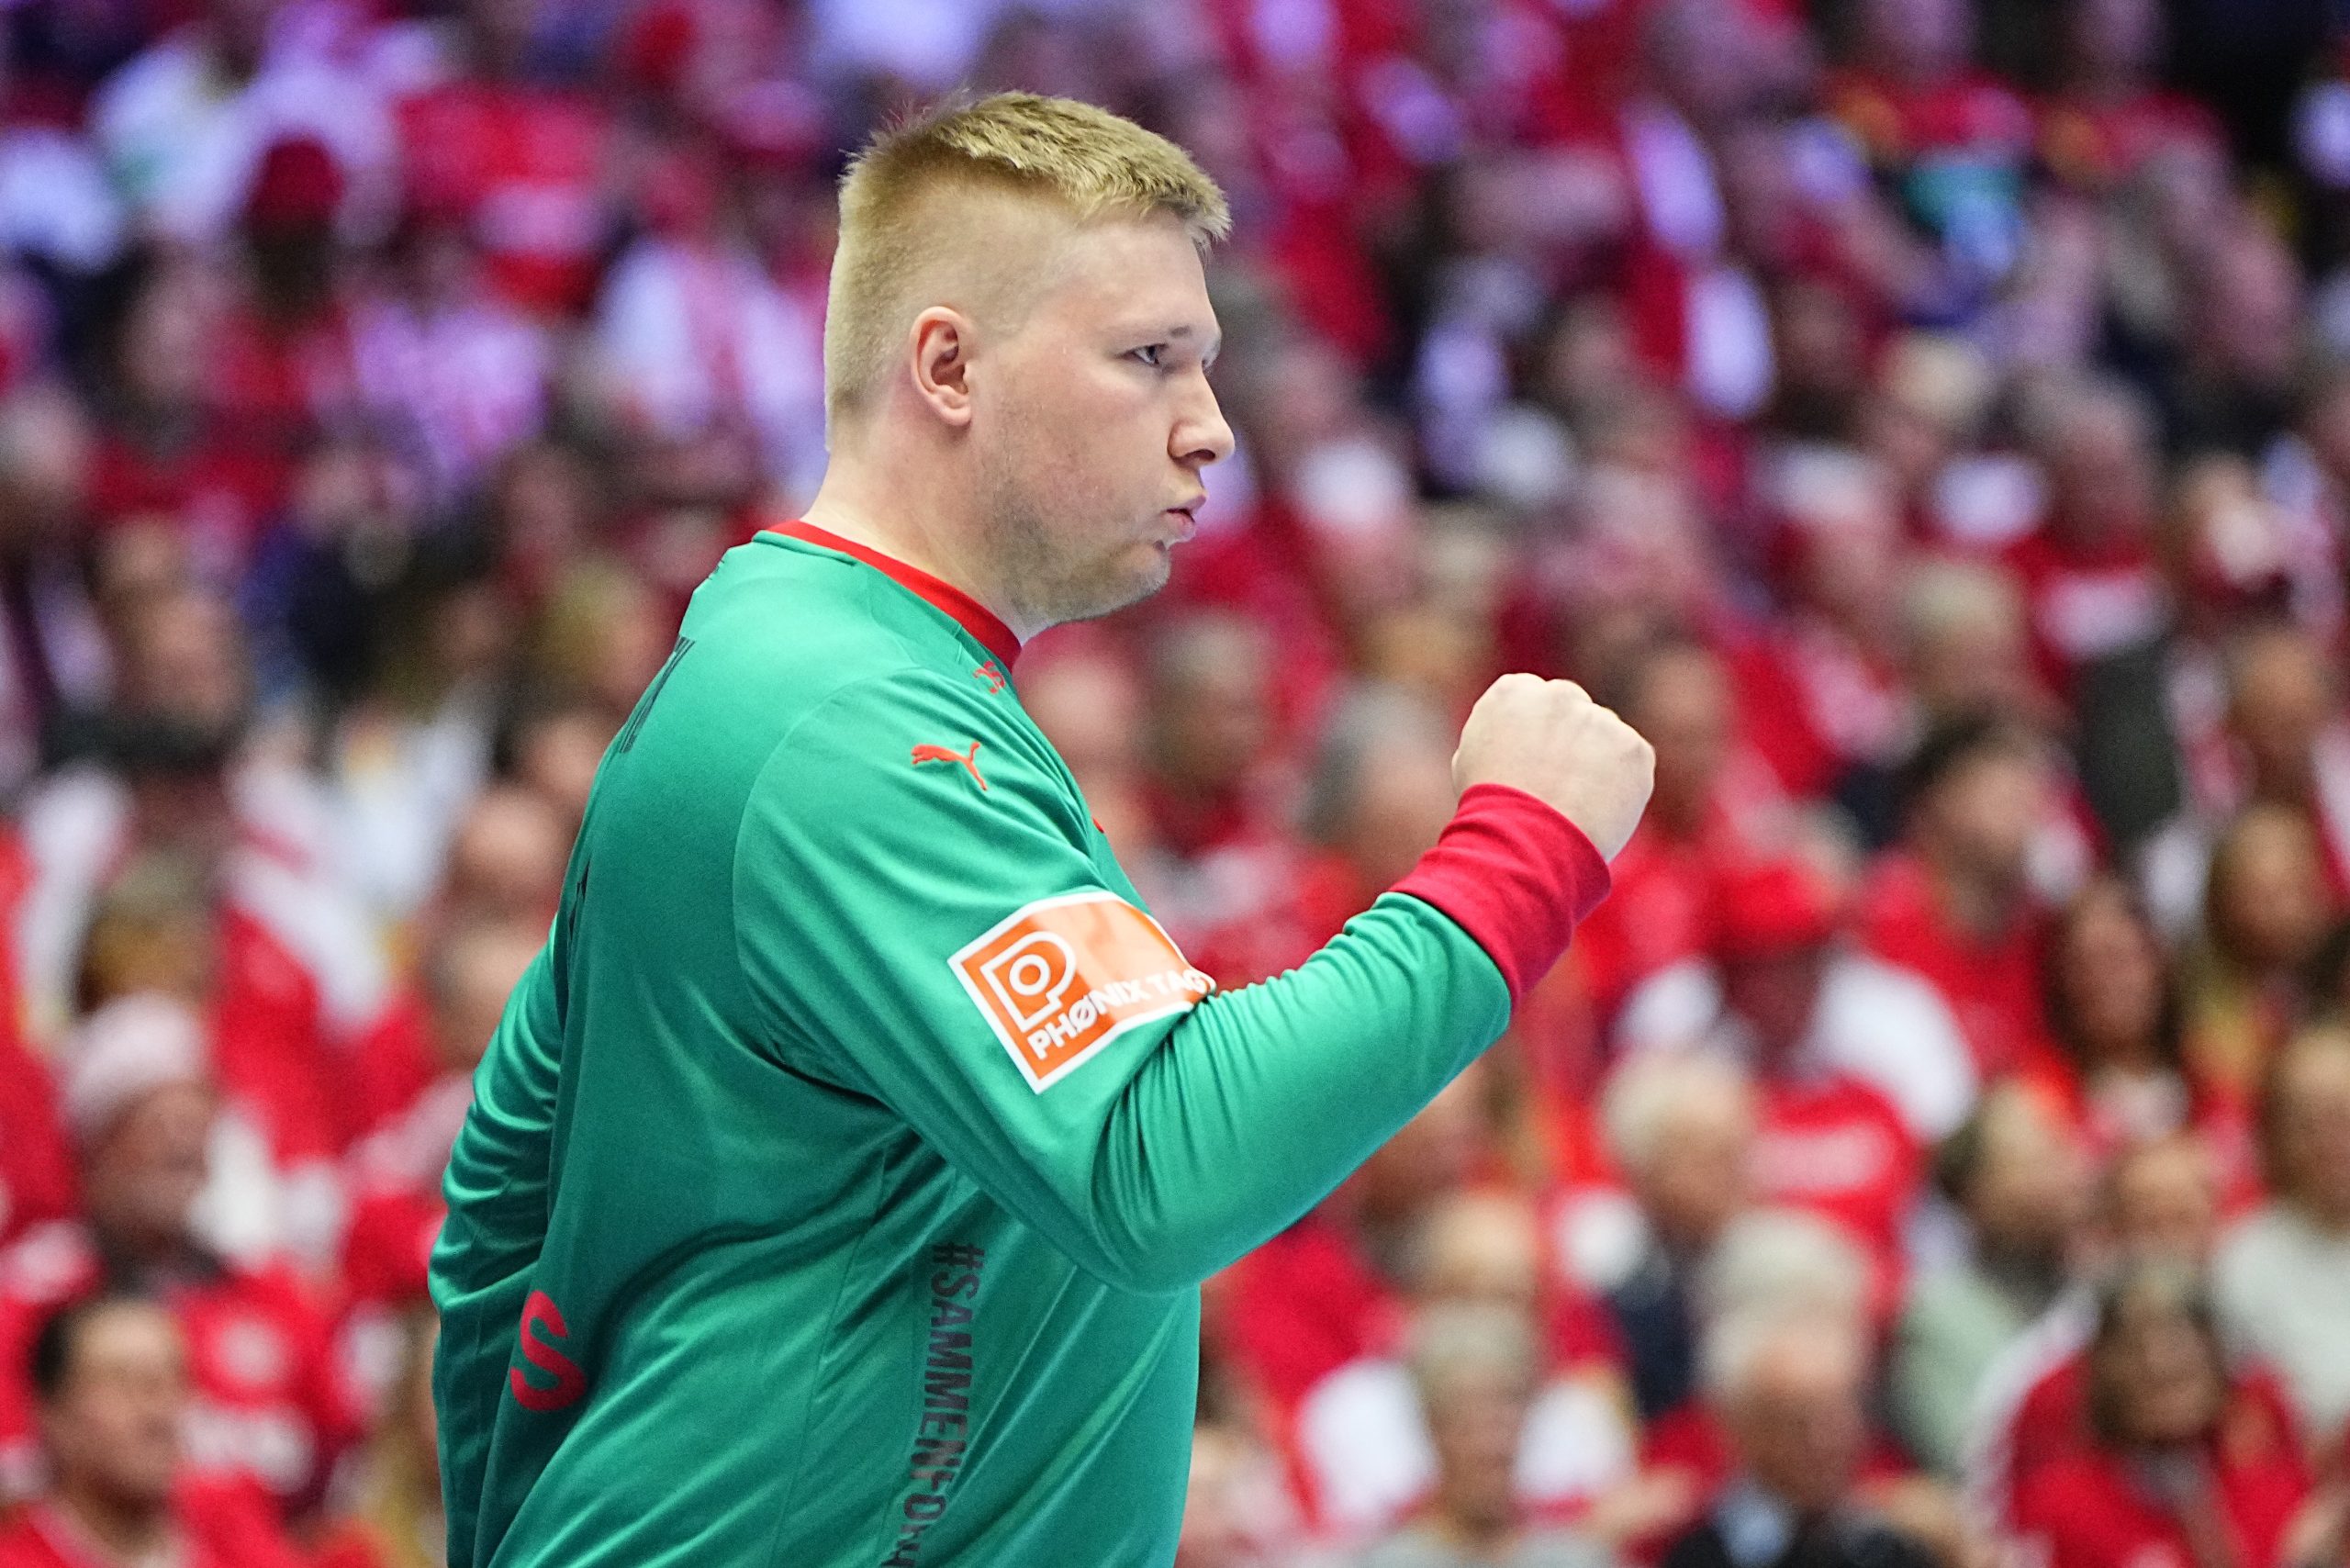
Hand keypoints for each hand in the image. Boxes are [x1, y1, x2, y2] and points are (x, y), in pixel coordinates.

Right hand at [1453, 673, 1653, 860]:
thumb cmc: (1488, 810)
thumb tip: (1514, 738)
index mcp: (1514, 691)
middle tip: (1563, 785)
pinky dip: (1623, 787)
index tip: (1538, 761)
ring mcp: (1600, 719)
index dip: (1539, 733)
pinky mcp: (1634, 748)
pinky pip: (1633, 765)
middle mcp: (1559, 695)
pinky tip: (1596, 812)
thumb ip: (1499, 734)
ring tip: (1575, 806)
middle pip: (1575, 711)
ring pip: (1607, 737)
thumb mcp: (1472, 760)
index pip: (1536, 699)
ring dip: (1599, 762)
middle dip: (1573, 740)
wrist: (1522, 839)